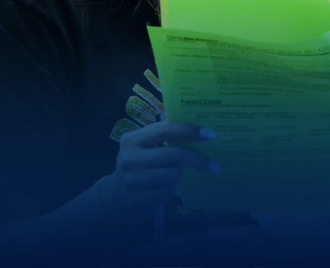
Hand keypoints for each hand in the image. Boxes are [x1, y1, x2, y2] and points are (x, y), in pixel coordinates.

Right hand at [99, 121, 218, 226]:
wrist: (117, 196)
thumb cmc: (138, 165)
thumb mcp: (143, 148)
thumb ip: (163, 138)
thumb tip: (200, 133)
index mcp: (132, 140)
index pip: (165, 129)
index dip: (189, 130)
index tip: (209, 134)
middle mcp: (130, 159)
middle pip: (175, 155)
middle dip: (196, 159)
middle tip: (212, 164)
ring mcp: (134, 181)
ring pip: (174, 175)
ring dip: (178, 176)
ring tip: (169, 177)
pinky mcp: (139, 200)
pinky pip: (170, 192)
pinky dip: (171, 191)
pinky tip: (161, 190)